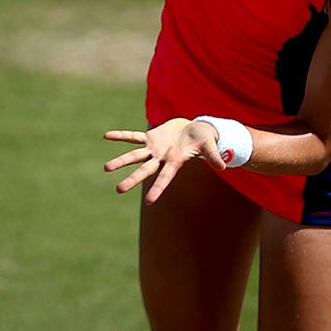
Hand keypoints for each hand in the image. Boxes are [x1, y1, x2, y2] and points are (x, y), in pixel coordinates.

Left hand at [104, 117, 220, 203]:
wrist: (195, 128)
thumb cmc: (204, 139)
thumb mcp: (209, 145)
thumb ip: (213, 156)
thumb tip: (224, 167)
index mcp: (175, 162)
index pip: (165, 177)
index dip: (158, 188)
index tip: (149, 201)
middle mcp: (161, 158)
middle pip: (145, 170)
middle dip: (132, 179)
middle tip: (118, 190)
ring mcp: (154, 148)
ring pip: (135, 155)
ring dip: (121, 161)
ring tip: (106, 168)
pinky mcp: (150, 137)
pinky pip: (133, 136)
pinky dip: (121, 135)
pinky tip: (107, 136)